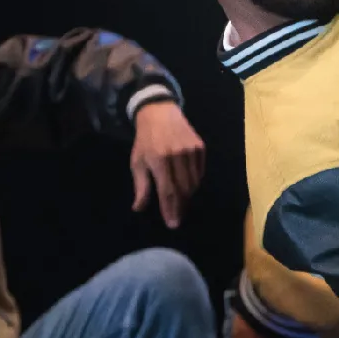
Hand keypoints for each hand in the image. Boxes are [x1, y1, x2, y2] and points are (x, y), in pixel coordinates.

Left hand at [131, 101, 205, 228]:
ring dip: (187, 196)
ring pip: (193, 183)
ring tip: (180, 202)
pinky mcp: (200, 147)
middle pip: (183, 190)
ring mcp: (191, 150)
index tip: (173, 224)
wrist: (160, 113)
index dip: (170, 209)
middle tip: (177, 217)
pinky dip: (194, 182)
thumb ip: (141, 186)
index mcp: (159, 159)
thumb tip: (139, 208)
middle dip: (180, 206)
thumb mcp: (137, 162)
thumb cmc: (145, 140)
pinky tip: (186, 184)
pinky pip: (200, 173)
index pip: (167, 191)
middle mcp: (177, 155)